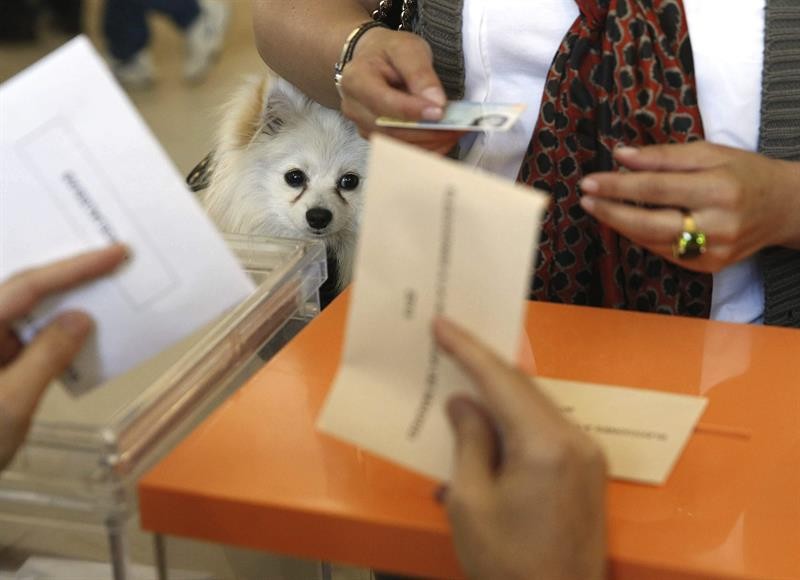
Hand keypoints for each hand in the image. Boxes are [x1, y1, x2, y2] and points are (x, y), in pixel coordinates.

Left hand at [0, 246, 126, 470]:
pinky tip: (77, 328)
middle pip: (23, 289)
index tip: (115, 253)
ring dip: (64, 300)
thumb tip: (80, 319)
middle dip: (69, 273)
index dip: (75, 267)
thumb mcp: (11, 402)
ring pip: (25, 310)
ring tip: (104, 285)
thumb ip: (46, 356)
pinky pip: (24, 334)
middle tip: (113, 258)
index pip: (27, 286)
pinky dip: (53, 329)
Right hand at [339, 27, 463, 153]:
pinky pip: (400, 149)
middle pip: (390, 130)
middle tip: (456, 128)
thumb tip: (436, 103)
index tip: (440, 113)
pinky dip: (424, 148)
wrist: (372, 60)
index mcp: (356, 80)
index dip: (412, 111)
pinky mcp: (375, 138)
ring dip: (428, 144)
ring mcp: (362, 126)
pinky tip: (443, 141)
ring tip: (454, 134)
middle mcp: (354, 108)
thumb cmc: (389, 52)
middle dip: (426, 132)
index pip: (384, 102)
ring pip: (396, 144)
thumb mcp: (407, 49)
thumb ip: (420, 73)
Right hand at [434, 318, 605, 579]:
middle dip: (484, 364)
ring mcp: (587, 456)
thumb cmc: (506, 563)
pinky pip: (548, 427)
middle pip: (523, 387)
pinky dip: (517, 416)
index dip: (467, 350)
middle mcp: (575, 440)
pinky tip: (493, 417)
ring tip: (466, 373)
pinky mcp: (589, 471)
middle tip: (450, 342)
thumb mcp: (470, 501)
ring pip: (537, 405)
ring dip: (501, 390)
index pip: (500, 381)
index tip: (442, 325)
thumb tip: (464, 404)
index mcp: (544, 445)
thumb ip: (468, 441)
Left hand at [579, 142, 799, 272]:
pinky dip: (642, 237)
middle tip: (585, 199)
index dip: (618, 186)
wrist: (785, 207)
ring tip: (599, 208)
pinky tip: (626, 223)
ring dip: (621, 226)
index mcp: (719, 188)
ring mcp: (714, 251)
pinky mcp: (709, 267)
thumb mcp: (709, 153)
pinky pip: (664, 253)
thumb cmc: (744, 172)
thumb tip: (619, 155)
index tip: (589, 181)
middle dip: (611, 212)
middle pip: (650, 223)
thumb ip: (662, 156)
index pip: (656, 188)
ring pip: (653, 242)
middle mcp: (718, 224)